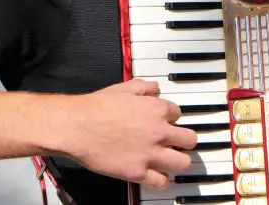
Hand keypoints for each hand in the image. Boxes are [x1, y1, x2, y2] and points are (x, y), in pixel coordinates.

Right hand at [62, 78, 197, 188]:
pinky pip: (162, 182)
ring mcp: (150, 153)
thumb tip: (154, 88)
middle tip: (177, 142)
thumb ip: (143, 87)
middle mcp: (158, 131)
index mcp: (156, 109)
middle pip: (190, 139)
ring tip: (171, 160)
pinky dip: (161, 180)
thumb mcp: (123, 88)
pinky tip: (155, 175)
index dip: (171, 118)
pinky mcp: (138, 172)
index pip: (178, 114)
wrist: (77, 126)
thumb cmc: (95, 108)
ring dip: (179, 161)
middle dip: (184, 140)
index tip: (165, 122)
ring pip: (184, 163)